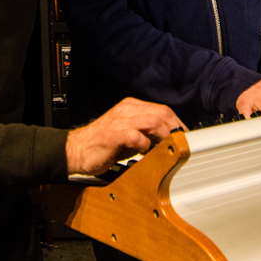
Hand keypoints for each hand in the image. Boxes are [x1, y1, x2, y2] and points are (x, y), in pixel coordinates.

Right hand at [65, 98, 184, 175]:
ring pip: (153, 121)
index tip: (185, 138)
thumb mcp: (128, 135)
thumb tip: (169, 141)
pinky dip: (145, 146)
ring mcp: (119, 120)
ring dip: (164, 136)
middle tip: (180, 145)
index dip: (178, 124)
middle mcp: (126, 110)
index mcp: (130, 107)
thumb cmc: (102, 145)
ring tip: (165, 149)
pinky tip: (143, 153)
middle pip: (162, 113)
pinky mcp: (113, 134)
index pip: (163, 110)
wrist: (75, 151)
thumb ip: (147, 134)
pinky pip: (137, 136)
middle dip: (175, 129)